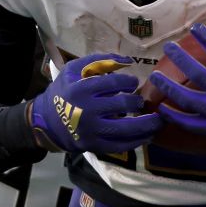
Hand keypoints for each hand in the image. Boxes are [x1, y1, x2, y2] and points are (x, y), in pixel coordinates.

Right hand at [30, 53, 161, 153]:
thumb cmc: (64, 92)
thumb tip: (128, 60)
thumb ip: (99, 61)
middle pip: (121, 105)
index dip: (128, 81)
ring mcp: (92, 130)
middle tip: (140, 101)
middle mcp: (87, 110)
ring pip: (125, 129)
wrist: (47, 122)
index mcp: (82, 89)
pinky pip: (120, 145)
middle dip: (136, 101)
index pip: (113, 83)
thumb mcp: (74, 70)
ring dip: (146, 125)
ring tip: (157, 121)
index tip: (133, 82)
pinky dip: (137, 141)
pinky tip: (147, 136)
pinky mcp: (95, 145)